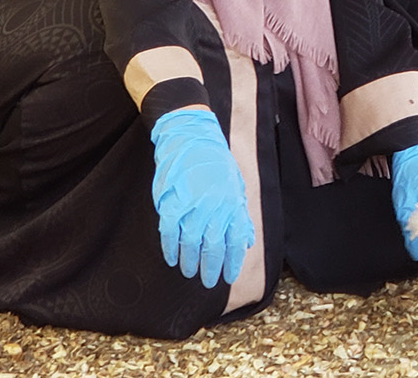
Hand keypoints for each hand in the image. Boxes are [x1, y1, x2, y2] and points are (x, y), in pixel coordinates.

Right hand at [148, 109, 255, 287]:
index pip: (235, 241)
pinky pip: (170, 233)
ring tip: (189, 272)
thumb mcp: (236, 184)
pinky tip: (172, 259)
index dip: (232, 263)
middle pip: (213, 247)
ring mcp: (193, 205)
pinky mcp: (172, 202)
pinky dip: (170, 249)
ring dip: (190, 262)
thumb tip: (247, 240)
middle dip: (211, 268)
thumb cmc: (215, 161)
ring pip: (191, 244)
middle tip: (208, 282)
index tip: (228, 278)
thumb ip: (240, 214)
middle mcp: (215, 207)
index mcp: (232, 203)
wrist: (190, 136)